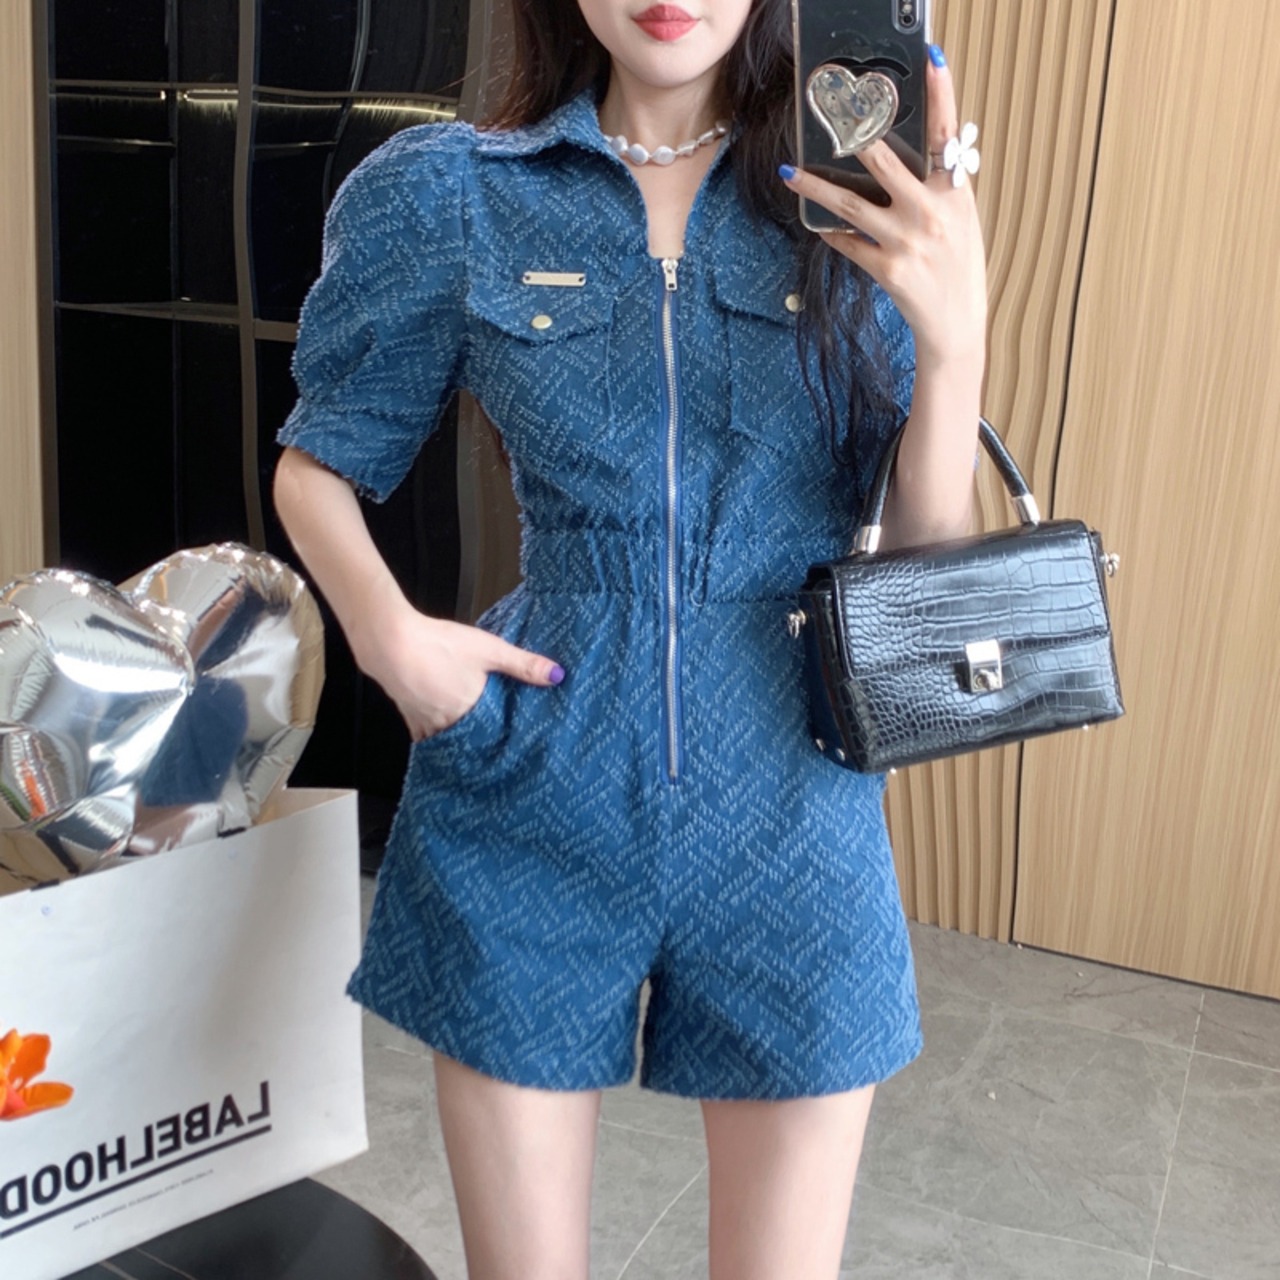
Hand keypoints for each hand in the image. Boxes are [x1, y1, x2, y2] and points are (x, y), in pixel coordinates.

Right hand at [353, 603, 562, 741]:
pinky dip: (432, 730)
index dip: (501, 742)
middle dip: (479, 743)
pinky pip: (422, 730)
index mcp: (468, 714)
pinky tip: (438, 723)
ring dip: (456, 738)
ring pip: (444, 737)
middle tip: (493, 747)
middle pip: (467, 740)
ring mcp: (422, 721)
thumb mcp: (489, 651)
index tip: (512, 748)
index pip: (491, 737)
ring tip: (469, 737)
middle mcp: (444, 724)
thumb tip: (557, 676)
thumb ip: (522, 665)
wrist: (389, 640)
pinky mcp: (406, 712)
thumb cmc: (439, 645)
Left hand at [782, 48, 986, 367]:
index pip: (948, 135)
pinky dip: (832, 233)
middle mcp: (930, 214)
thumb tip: (913, 154)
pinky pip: (849, 244)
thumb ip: (940, 187)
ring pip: (851, 206)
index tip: (931, 61)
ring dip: (816, 187)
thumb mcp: (960, 219)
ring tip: (790, 173)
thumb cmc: (957, 266)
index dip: (942, 95)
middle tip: (831, 116)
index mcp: (954, 194)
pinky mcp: (886, 269)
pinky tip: (815, 222)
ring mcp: (905, 242)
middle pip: (887, 164)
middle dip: (857, 138)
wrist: (955, 323)